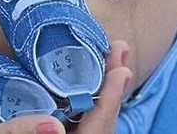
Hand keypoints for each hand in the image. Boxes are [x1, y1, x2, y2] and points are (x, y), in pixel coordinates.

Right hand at [0, 42, 131, 133]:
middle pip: (96, 127)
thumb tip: (56, 129)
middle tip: (120, 51)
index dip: (107, 104)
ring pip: (85, 123)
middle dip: (111, 90)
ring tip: (108, 58)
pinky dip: (81, 96)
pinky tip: (78, 75)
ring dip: (99, 90)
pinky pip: (69, 119)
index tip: (118, 70)